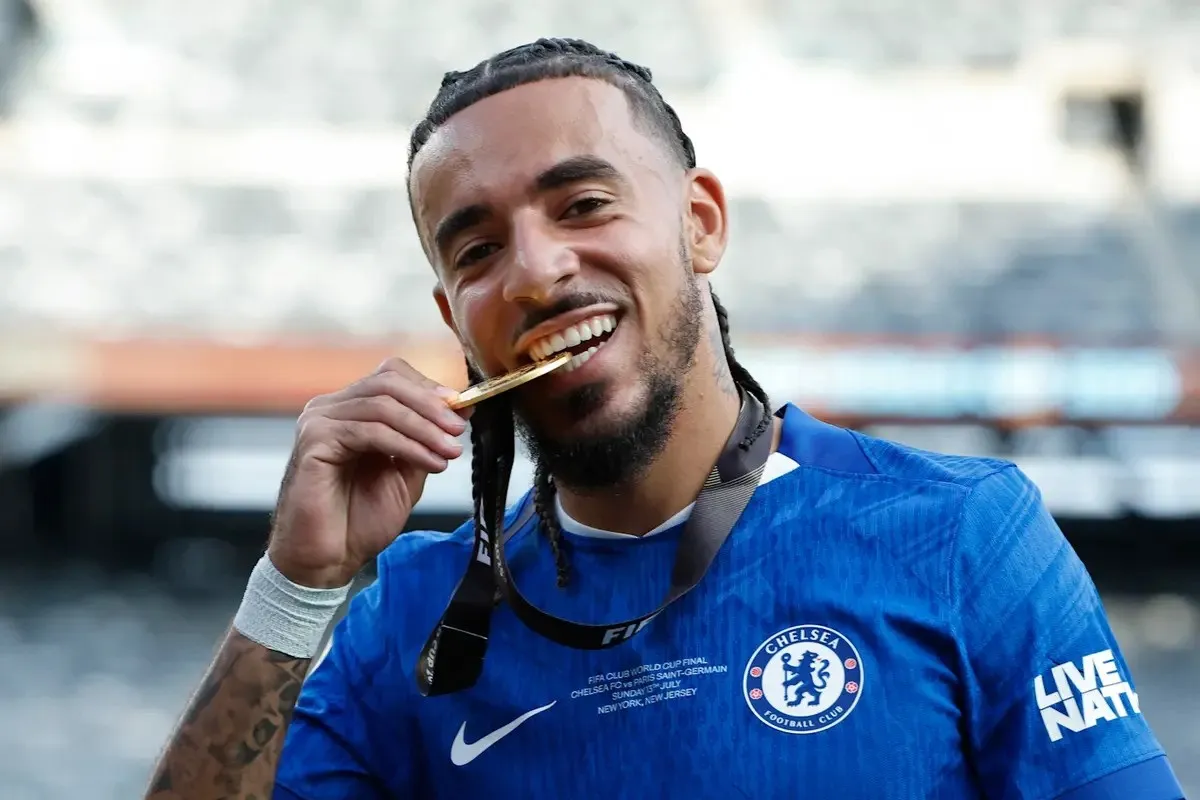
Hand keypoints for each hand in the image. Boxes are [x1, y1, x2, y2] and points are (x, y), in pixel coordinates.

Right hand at [267, 358, 470, 587]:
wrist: (327, 560)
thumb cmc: (359, 521)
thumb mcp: (406, 474)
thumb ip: (426, 439)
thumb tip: (460, 409)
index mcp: (352, 411)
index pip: (392, 377)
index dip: (429, 388)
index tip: (461, 409)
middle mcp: (332, 409)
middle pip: (388, 383)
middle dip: (430, 405)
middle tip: (457, 430)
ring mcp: (319, 422)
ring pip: (382, 405)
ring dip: (424, 428)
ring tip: (448, 451)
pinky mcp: (314, 440)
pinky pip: (369, 431)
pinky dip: (406, 444)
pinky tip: (428, 462)